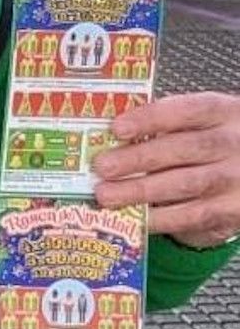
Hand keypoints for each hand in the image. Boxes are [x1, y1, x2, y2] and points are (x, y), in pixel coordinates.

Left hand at [93, 92, 239, 247]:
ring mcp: (236, 178)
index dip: (150, 119)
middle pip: (184, 148)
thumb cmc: (218, 140)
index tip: (117, 128)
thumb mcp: (205, 122)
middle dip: (138, 158)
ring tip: (106, 195)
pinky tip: (134, 218)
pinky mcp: (233, 210)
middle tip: (102, 167)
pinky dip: (160, 218)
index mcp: (223, 112)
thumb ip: (169, 124)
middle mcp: (233, 143)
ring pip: (186, 184)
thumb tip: (111, 136)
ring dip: (141, 190)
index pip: (188, 110)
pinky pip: (193, 216)